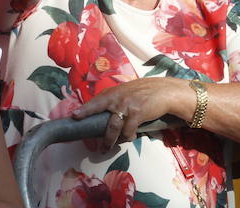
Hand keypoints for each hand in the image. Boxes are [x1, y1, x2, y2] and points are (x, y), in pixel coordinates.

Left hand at [70, 78, 184, 148]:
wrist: (165, 91)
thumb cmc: (146, 92)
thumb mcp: (128, 91)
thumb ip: (116, 99)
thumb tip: (104, 112)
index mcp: (114, 92)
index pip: (95, 101)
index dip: (84, 109)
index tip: (74, 116)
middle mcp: (118, 98)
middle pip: (101, 117)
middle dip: (95, 131)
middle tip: (93, 142)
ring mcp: (127, 106)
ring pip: (113, 128)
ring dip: (110, 141)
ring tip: (107, 147)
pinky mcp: (137, 114)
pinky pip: (128, 131)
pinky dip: (128, 137)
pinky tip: (130, 137)